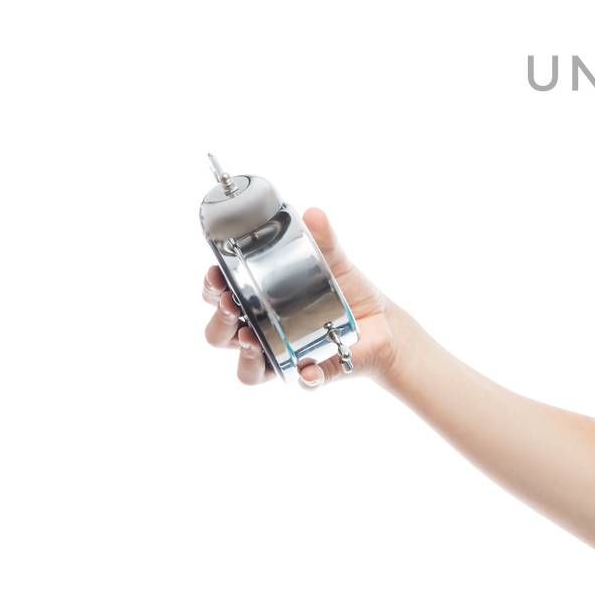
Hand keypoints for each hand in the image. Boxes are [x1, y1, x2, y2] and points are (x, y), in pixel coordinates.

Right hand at [201, 207, 402, 389]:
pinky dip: (305, 377)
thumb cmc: (346, 290)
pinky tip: (308, 368)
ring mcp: (282, 356)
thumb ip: (322, 240)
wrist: (383, 322)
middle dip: (220, 321)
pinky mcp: (312, 373)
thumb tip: (313, 214)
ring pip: (247, 369)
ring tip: (252, 338)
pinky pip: (302, 382)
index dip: (211, 287)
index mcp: (258, 300)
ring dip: (244, 355)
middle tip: (232, 305)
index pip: (218, 295)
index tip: (216, 273)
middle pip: (219, 335)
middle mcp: (261, 331)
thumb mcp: (335, 261)